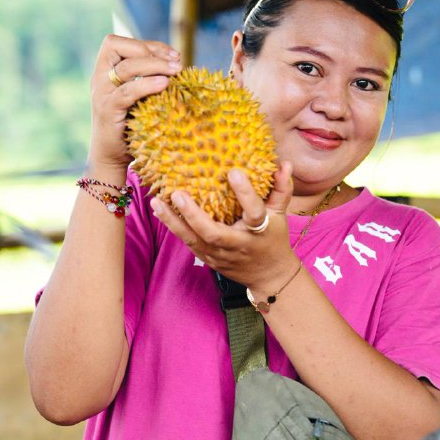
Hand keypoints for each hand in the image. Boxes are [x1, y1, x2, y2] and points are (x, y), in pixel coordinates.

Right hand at [88, 34, 181, 169]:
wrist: (111, 156)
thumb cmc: (130, 124)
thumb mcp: (137, 96)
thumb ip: (146, 78)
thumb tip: (176, 62)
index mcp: (104, 71)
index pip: (119, 42)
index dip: (147, 44)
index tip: (173, 54)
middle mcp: (99, 78)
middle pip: (121, 49)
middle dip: (152, 52)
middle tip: (177, 64)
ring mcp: (102, 94)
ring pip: (126, 68)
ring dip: (154, 66)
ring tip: (176, 71)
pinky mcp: (108, 110)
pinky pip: (127, 92)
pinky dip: (147, 85)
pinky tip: (165, 84)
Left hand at [150, 162, 297, 288]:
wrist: (269, 276)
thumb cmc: (274, 239)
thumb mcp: (280, 215)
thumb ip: (281, 189)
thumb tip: (283, 163)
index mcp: (259, 231)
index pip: (254, 212)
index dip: (245, 193)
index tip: (234, 172)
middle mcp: (238, 244)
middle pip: (214, 233)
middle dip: (194, 215)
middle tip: (178, 194)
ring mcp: (220, 255)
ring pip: (194, 240)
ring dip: (173, 221)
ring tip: (156, 201)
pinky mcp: (208, 259)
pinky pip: (189, 243)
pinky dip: (174, 227)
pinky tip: (160, 211)